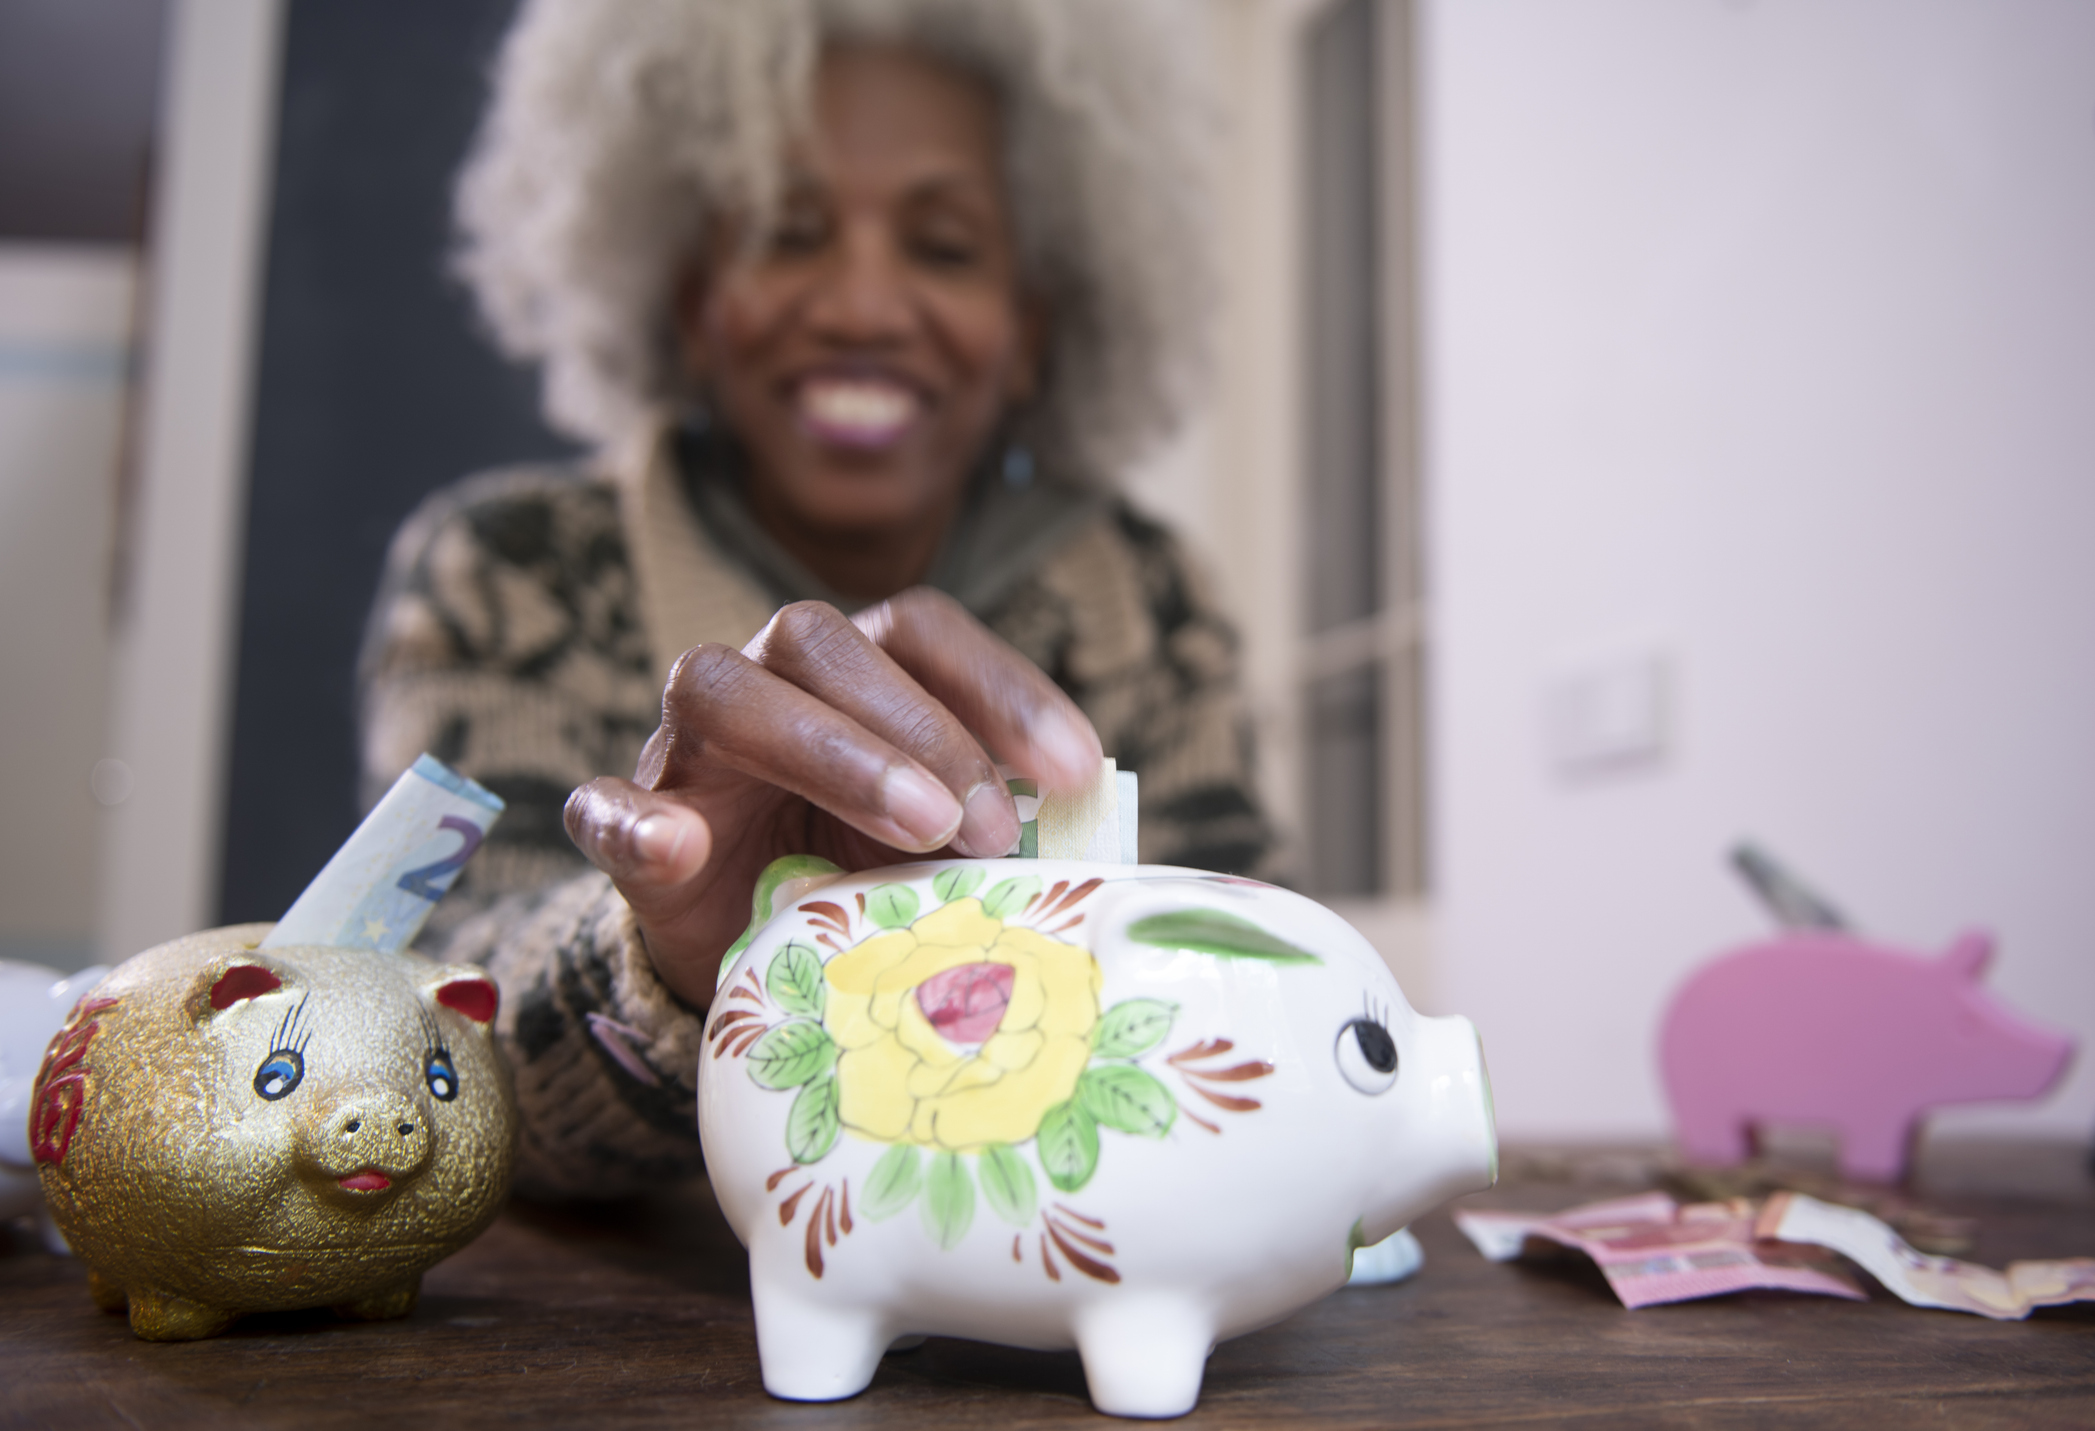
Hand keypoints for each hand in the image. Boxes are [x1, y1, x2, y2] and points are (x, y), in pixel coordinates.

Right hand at [563, 589, 1101, 1007]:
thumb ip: (994, 828)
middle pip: (822, 643)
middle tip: (984, 825)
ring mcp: (687, 751)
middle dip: (918, 728)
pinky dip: (637, 822)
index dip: (1003, 687)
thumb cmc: (865, 880)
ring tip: (914, 832)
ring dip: (827, 750)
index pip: (922, 630)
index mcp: (856, 673)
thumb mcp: (942, 853)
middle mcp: (768, 682)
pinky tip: (681, 848)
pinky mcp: (631, 829)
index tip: (1074, 772)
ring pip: (721, 690)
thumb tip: (1086, 832)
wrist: (755, 962)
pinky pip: (606, 806)